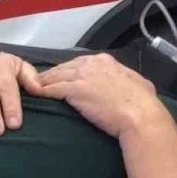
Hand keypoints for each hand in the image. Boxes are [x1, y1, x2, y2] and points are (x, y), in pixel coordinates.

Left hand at [24, 54, 165, 138]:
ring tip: (32, 88)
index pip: (80, 63)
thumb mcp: (140, 85)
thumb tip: (135, 85)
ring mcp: (83, 75)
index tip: (63, 78)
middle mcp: (93, 64)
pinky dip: (43, 91)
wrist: (141, 116)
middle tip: (41, 83)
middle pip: (65, 67)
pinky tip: (36, 95)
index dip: (70, 71)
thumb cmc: (143, 104)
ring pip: (56, 76)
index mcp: (107, 61)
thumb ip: (129, 81)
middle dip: (53, 75)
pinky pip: (53, 88)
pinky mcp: (75, 90)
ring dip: (44, 82)